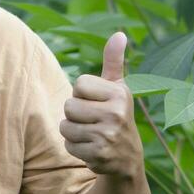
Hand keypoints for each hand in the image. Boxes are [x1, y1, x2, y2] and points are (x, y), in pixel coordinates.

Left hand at [60, 31, 143, 178]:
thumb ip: (114, 61)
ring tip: (91, 134)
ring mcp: (108, 134)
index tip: (96, 103)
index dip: (82, 94)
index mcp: (120, 93)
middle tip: (93, 121)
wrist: (128, 158)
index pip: (79, 84)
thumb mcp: (117, 88)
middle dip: (75, 115)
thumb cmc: (117, 115)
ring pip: (65, 126)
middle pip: (69, 106)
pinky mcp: (99, 154)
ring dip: (73, 132)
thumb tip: (119, 34)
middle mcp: (117, 113)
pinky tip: (91, 148)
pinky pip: (68, 145)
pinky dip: (75, 148)